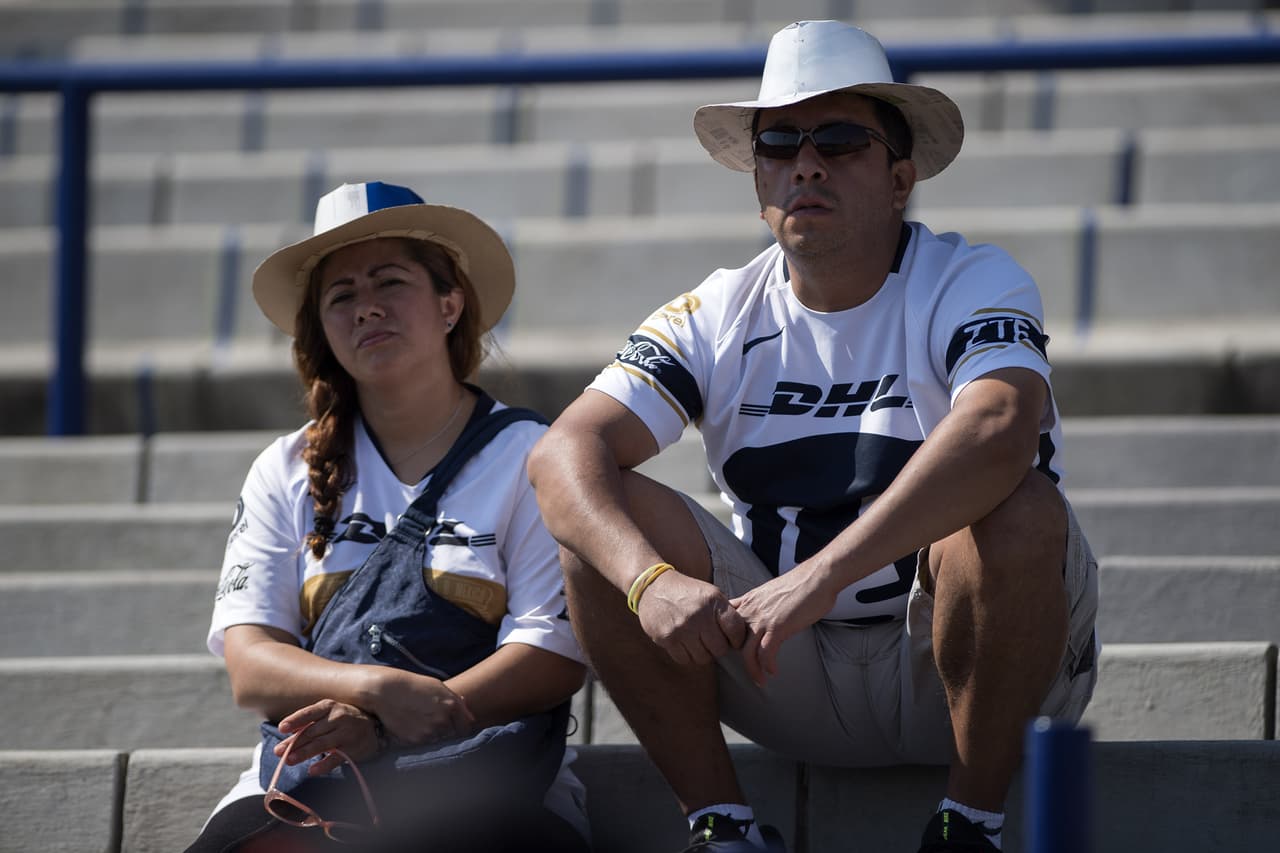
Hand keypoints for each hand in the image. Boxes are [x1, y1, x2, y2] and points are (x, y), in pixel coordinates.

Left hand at [275, 699, 381, 775]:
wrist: (376, 727)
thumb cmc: (344, 720)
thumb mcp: (329, 713)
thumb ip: (309, 721)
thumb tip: (287, 730)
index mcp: (329, 707)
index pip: (309, 713)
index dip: (295, 720)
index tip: (281, 728)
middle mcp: (338, 718)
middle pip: (312, 732)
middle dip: (293, 743)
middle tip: (278, 752)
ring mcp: (347, 733)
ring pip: (321, 744)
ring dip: (304, 753)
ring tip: (289, 760)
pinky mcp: (354, 749)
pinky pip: (336, 758)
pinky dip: (323, 765)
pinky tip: (312, 770)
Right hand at [365, 668, 475, 745]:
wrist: (385, 691)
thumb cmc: (412, 686)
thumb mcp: (437, 687)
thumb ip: (456, 702)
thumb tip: (470, 717)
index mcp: (451, 705)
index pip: (465, 728)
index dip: (461, 727)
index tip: (455, 726)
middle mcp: (443, 720)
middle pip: (451, 735)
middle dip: (445, 729)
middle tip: (430, 719)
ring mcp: (429, 732)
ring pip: (437, 739)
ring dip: (432, 734)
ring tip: (419, 720)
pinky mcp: (415, 740)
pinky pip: (423, 743)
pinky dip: (419, 736)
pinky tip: (410, 724)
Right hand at [635, 569, 748, 665]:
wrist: (653, 586)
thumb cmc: (687, 592)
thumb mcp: (710, 594)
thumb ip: (726, 613)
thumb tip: (743, 638)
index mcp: (713, 602)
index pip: (736, 631)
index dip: (736, 639)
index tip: (731, 638)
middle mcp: (699, 616)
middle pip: (720, 649)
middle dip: (718, 648)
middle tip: (711, 641)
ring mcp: (682, 629)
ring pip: (702, 658)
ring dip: (702, 653)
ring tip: (697, 641)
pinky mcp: (667, 639)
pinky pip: (685, 660)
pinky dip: (687, 655)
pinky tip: (685, 643)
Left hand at [730, 565, 835, 686]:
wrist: (819, 577)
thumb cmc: (801, 584)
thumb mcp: (771, 592)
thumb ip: (762, 605)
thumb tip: (762, 617)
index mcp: (749, 600)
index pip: (724, 622)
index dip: (725, 638)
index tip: (734, 652)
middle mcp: (750, 609)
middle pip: (732, 640)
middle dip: (737, 659)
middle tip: (747, 670)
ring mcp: (762, 619)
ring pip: (746, 652)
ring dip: (753, 670)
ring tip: (759, 680)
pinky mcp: (777, 627)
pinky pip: (765, 653)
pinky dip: (767, 666)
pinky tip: (773, 672)